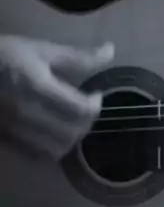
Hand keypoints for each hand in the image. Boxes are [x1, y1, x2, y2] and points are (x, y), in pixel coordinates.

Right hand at [0, 34, 113, 159]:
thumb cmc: (5, 55)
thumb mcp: (41, 50)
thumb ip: (77, 56)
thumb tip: (110, 51)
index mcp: (37, 87)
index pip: (79, 110)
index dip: (95, 105)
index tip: (96, 94)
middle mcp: (26, 113)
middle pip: (70, 133)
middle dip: (85, 123)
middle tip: (87, 108)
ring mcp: (14, 130)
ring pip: (55, 150)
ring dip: (70, 138)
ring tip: (71, 122)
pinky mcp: (6, 140)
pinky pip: (36, 155)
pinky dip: (51, 148)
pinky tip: (52, 132)